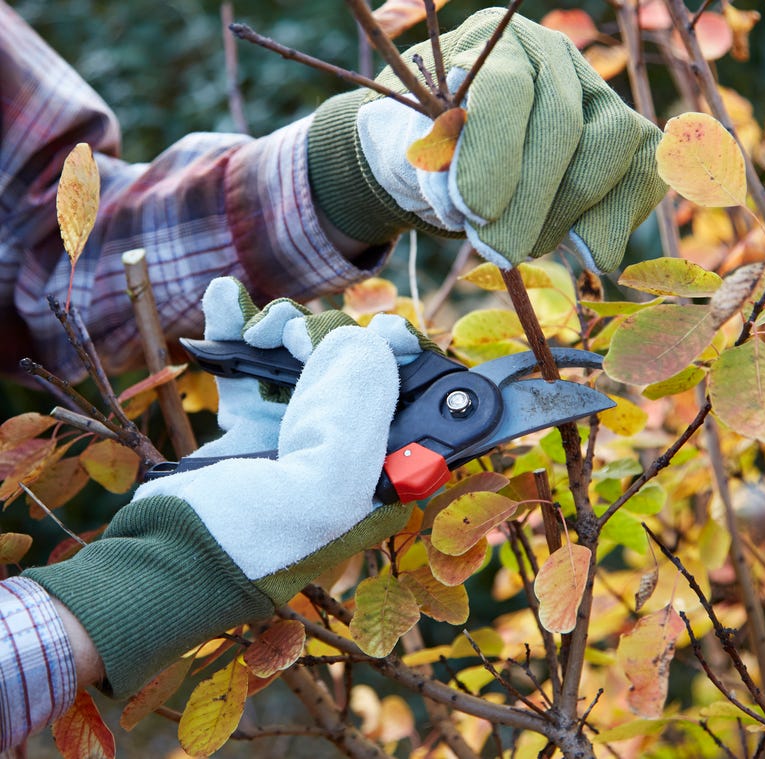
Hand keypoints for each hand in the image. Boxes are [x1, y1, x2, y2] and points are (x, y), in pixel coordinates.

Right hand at [24, 277, 419, 695]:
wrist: (168, 567)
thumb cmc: (255, 545)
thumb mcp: (328, 488)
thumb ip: (358, 410)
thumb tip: (362, 340)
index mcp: (380, 479)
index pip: (411, 403)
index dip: (403, 359)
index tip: (384, 329)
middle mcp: (344, 457)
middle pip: (354, 372)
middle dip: (328, 336)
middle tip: (295, 336)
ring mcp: (295, 443)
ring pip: (302, 363)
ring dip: (280, 328)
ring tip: (255, 326)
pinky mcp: (249, 433)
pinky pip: (252, 372)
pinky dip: (237, 333)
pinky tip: (225, 300)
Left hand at [307, 9, 666, 272]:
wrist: (468, 158)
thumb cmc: (442, 151)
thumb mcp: (422, 153)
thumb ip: (438, 170)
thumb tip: (470, 207)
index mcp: (495, 44)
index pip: (504, 88)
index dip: (493, 151)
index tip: (474, 212)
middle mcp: (556, 58)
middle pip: (561, 124)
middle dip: (528, 201)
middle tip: (498, 253)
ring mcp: (601, 95)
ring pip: (612, 144)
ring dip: (570, 211)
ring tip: (529, 248)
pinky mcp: (634, 137)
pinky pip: (644, 173)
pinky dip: (617, 219)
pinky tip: (588, 254)